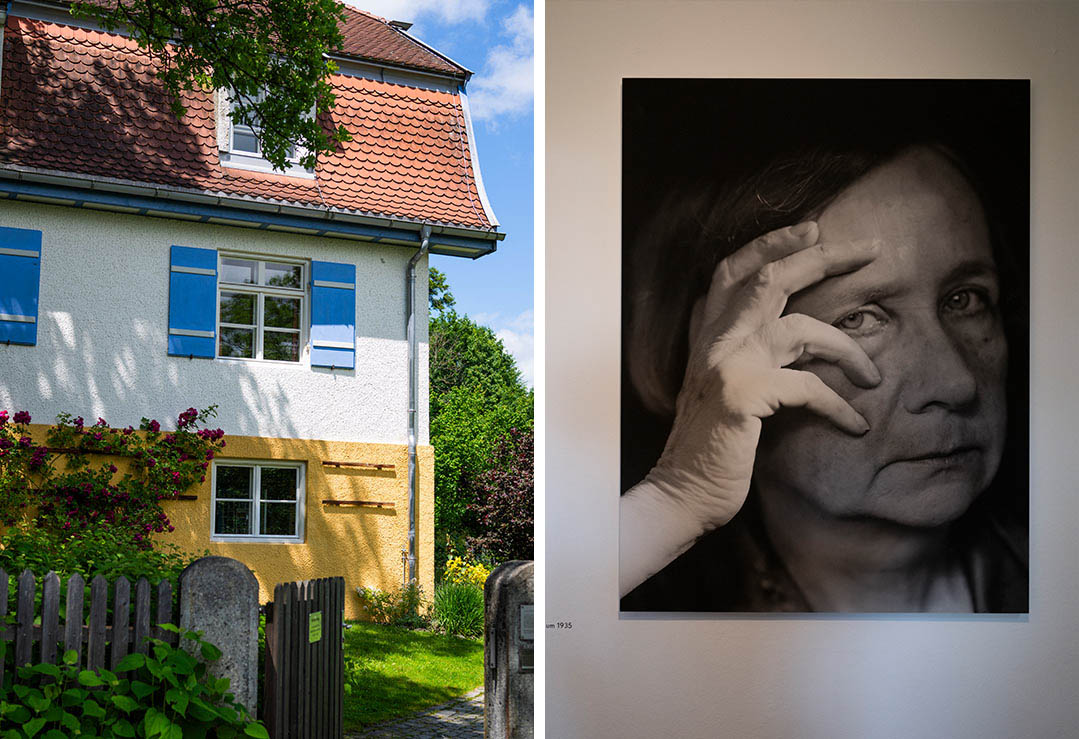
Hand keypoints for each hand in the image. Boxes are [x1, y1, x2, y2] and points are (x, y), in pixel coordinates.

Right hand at [620, 221, 881, 594]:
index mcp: (708, 335)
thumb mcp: (725, 388)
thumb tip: (797, 334)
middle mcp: (716, 340)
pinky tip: (856, 424)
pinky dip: (839, 405)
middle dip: (825, 257)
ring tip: (874, 376)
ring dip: (849, 348)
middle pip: (772, 278)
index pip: (734, 269)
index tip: (813, 229)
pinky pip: (809, 386)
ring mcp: (728, 363)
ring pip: (802, 327)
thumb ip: (747, 354)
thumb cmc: (709, 445)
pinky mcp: (745, 395)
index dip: (772, 243)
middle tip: (872, 248)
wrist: (681, 493)